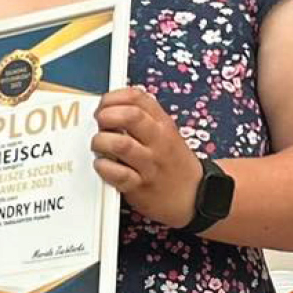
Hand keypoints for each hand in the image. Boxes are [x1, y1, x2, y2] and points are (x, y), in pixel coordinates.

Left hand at [91, 86, 203, 226]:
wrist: (194, 194)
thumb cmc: (171, 161)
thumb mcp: (165, 132)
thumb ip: (140, 119)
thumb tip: (108, 108)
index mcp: (163, 123)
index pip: (137, 97)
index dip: (113, 98)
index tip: (103, 106)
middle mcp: (158, 140)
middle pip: (130, 116)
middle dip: (106, 115)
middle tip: (99, 124)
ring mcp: (149, 164)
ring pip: (121, 144)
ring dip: (101, 142)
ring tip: (99, 146)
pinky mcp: (139, 186)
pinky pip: (118, 174)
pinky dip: (103, 167)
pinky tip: (102, 165)